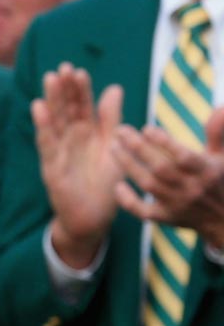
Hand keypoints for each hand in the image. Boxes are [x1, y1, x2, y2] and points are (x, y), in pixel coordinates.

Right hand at [32, 65, 122, 268]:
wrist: (93, 217)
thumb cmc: (104, 183)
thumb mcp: (113, 147)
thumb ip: (111, 119)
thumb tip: (114, 87)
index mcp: (86, 132)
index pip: (81, 105)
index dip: (79, 89)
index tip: (77, 70)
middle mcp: (70, 138)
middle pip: (66, 109)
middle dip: (63, 89)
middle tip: (62, 68)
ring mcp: (58, 151)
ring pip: (54, 121)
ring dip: (51, 101)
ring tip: (50, 79)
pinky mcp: (51, 166)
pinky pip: (47, 143)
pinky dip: (43, 126)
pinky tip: (39, 108)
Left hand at [110, 107, 223, 251]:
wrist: (223, 218)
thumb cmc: (219, 179)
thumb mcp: (223, 156)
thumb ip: (218, 132)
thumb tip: (220, 107)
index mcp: (207, 171)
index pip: (183, 156)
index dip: (164, 142)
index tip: (146, 128)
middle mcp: (192, 188)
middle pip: (161, 168)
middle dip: (137, 147)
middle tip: (119, 130)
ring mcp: (178, 204)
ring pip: (149, 185)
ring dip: (128, 165)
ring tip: (113, 147)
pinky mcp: (166, 218)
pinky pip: (143, 211)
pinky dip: (127, 200)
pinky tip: (117, 185)